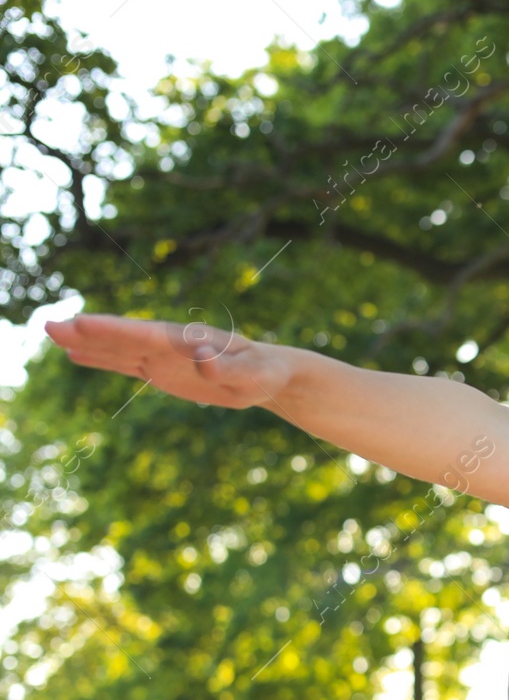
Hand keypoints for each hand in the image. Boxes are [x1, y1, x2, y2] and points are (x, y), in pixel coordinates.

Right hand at [44, 313, 293, 410]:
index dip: (113, 330)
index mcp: (188, 341)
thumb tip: (202, 356)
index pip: (144, 334)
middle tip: (49, 325)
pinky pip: (125, 364)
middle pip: (123, 337)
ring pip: (118, 349)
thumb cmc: (264, 374)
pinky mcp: (161, 370)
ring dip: (86, 343)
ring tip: (51, 334)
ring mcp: (163, 357)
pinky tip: (75, 356)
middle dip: (89, 332)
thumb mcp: (253, 376)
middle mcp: (170, 345)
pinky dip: (101, 359)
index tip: (81, 323)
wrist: (269, 374)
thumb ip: (226, 369)